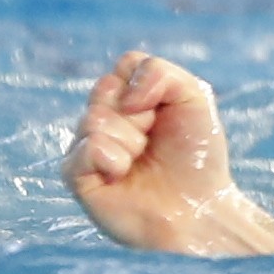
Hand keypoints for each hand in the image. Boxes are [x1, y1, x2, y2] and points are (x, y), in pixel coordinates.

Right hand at [63, 52, 273, 255]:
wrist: (197, 209)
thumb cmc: (197, 156)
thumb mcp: (195, 98)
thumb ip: (160, 72)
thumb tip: (123, 94)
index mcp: (132, 97)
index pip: (126, 64)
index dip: (151, 85)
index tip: (169, 111)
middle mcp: (105, 117)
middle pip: (105, 88)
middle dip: (142, 113)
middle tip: (155, 139)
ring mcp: (87, 144)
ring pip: (94, 118)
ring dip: (132, 140)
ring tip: (142, 161)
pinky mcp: (76, 174)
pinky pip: (88, 148)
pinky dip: (114, 159)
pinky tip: (124, 175)